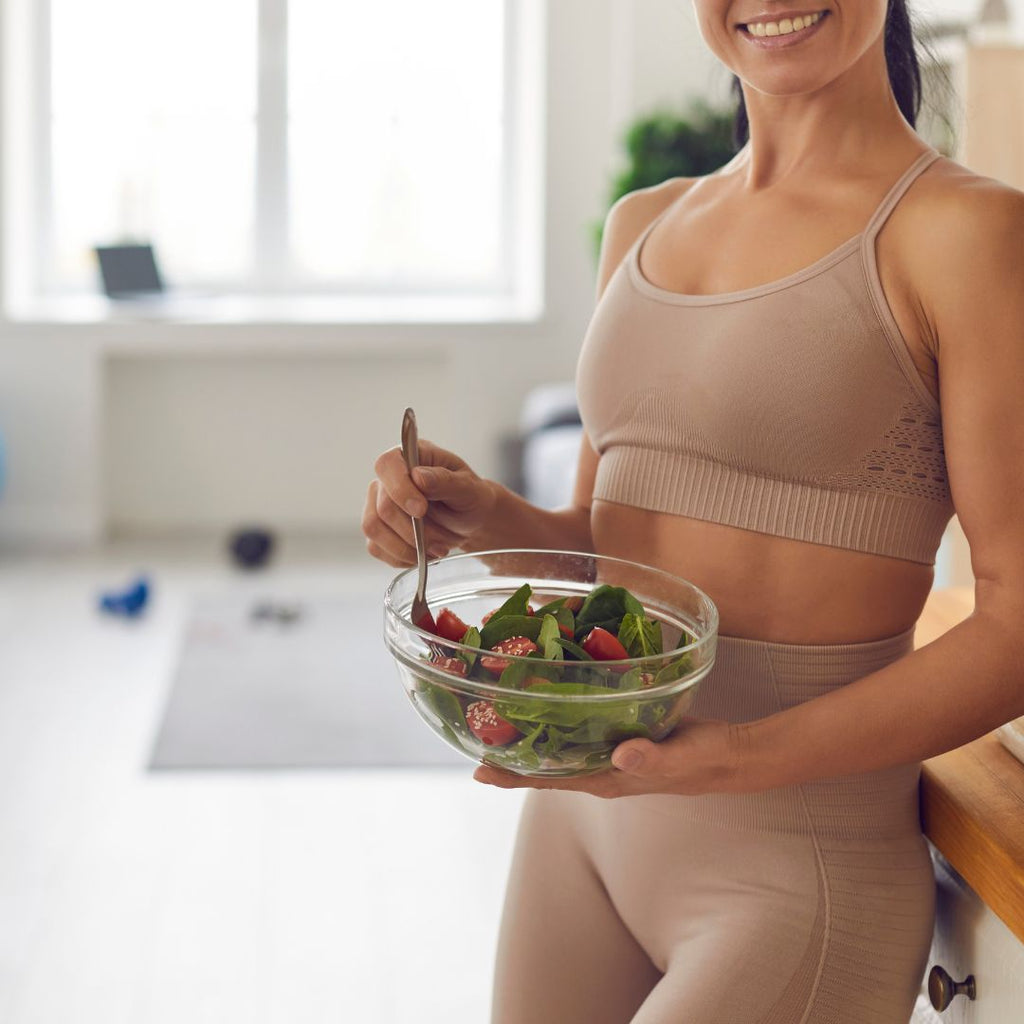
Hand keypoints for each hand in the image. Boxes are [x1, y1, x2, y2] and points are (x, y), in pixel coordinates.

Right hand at [362, 439, 497, 566]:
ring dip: (408, 547)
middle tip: (442, 541)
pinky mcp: (377, 530)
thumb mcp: (468, 488)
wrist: (469, 521)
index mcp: (410, 457)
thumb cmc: (469, 497)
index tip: (421, 510)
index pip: (387, 465)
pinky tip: (422, 553)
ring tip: (436, 549)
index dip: (400, 489)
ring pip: (374, 529)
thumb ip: (445, 481)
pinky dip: (402, 557)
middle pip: (383, 507)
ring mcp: (377, 504)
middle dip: (415, 531)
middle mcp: (388, 479)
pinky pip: (377, 548)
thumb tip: (419, 476)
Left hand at [473, 718, 746, 797]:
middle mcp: (600, 770)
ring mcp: (608, 756)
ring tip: (496, 717)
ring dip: (529, 736)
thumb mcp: (681, 757)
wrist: (729, 756)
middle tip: (471, 735)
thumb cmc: (705, 759)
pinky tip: (546, 699)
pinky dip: (557, 718)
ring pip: (559, 749)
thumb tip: (620, 755)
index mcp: (608, 779)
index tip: (478, 770)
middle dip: (509, 756)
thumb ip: (652, 758)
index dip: (513, 776)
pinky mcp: (618, 736)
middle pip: (544, 767)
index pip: (550, 781)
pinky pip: (578, 730)